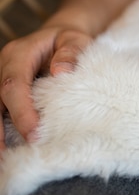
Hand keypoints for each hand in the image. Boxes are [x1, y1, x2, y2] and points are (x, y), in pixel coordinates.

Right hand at [0, 27, 91, 148]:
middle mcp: (3, 66)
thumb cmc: (70, 39)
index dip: (20, 111)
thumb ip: (71, 53)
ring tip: (2, 158)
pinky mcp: (4, 90)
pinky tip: (5, 149)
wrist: (61, 36)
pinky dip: (1, 128)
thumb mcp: (76, 40)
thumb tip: (60, 72)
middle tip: (5, 155)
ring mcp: (1, 78)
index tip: (33, 133)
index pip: (13, 85)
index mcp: (18, 54)